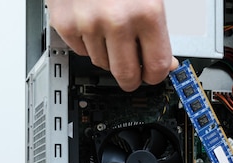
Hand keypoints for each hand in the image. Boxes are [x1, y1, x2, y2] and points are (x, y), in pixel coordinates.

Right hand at [47, 0, 177, 90]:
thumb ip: (159, 31)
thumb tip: (167, 64)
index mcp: (147, 13)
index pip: (157, 67)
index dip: (155, 76)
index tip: (152, 76)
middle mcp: (118, 20)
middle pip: (127, 75)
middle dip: (132, 79)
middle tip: (133, 75)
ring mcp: (88, 23)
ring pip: (102, 63)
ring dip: (108, 56)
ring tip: (110, 34)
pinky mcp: (64, 23)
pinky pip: (80, 50)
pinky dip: (87, 43)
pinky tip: (93, 25)